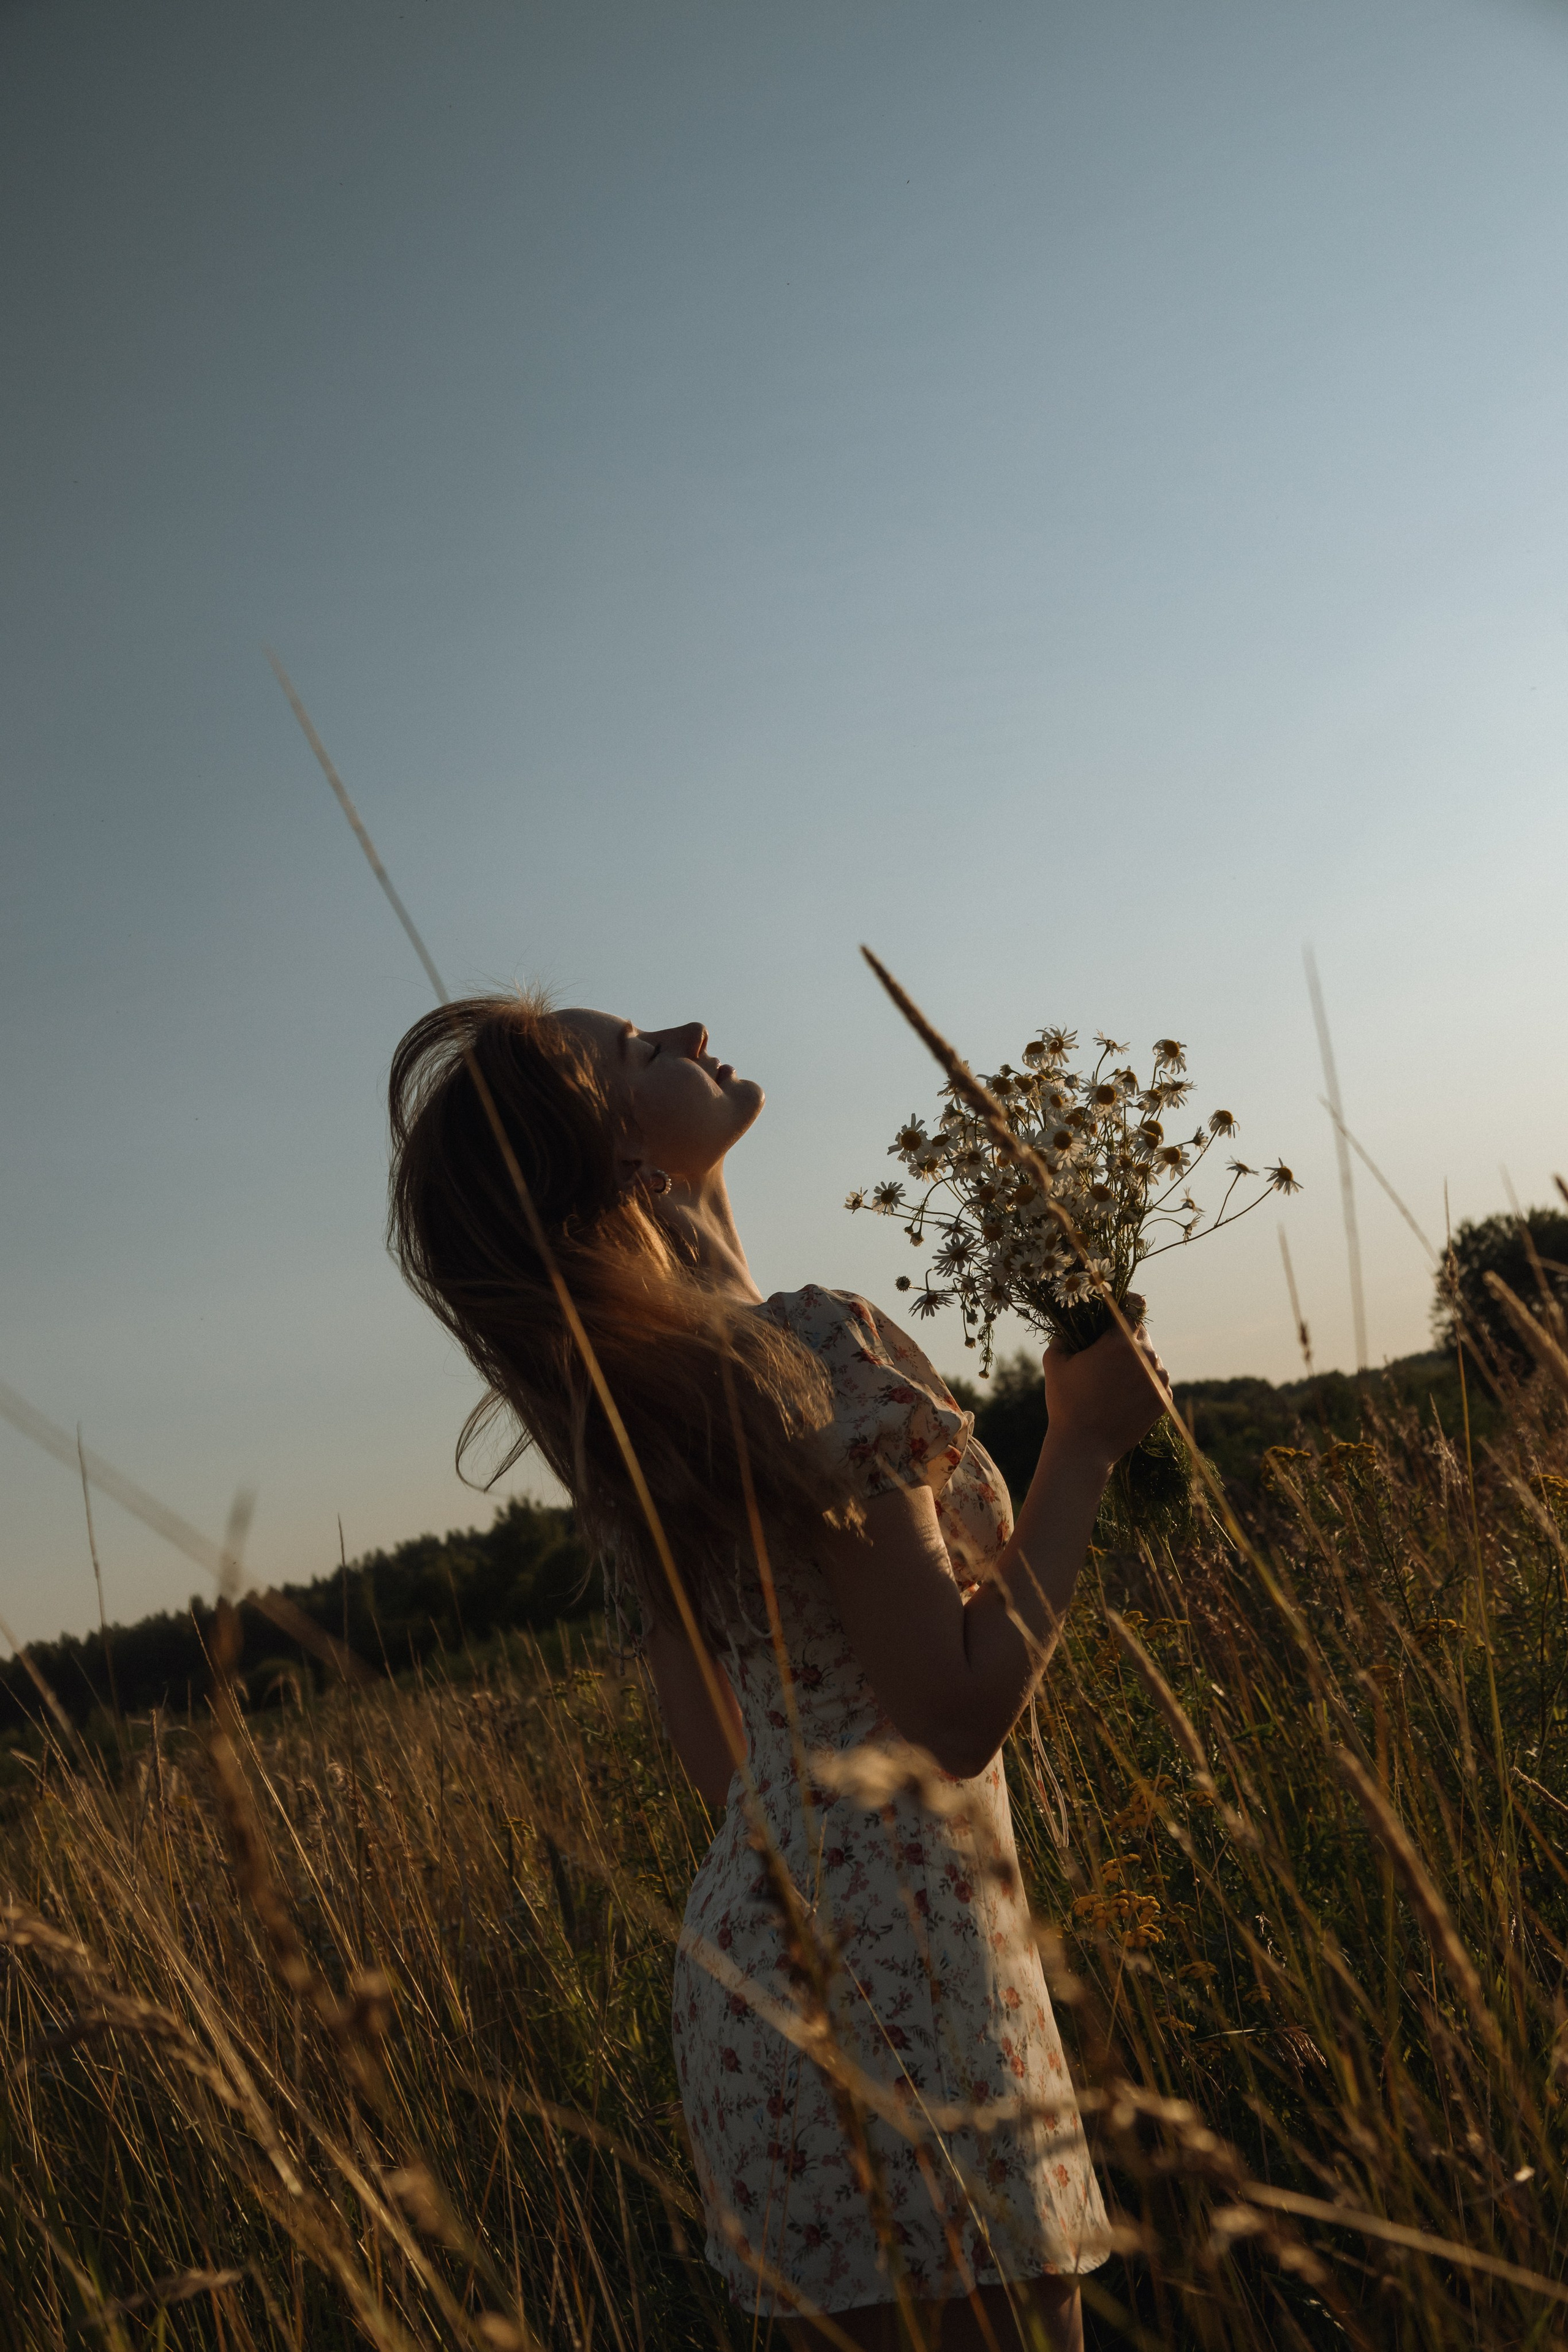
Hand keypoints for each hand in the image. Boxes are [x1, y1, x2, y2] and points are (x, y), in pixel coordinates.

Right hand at [1041, 1314, 1170, 1471]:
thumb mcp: (1054, 1362)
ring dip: (1136, 1362)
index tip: (1117, 1306)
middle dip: (1125, 1338)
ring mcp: (1158, 1379)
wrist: (1085, 1447)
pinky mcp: (1164, 1399)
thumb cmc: (1065, 1403)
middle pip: (1140, 1334)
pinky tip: (1123, 1395)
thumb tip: (1068, 1329)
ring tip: (1113, 1379)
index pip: (1132, 1306)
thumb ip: (1062, 1337)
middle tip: (1105, 1351)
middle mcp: (1146, 1356)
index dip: (1124, 1302)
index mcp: (1120, 1341)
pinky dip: (1143, 1383)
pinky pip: (1156, 1381)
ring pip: (1150, 1358)